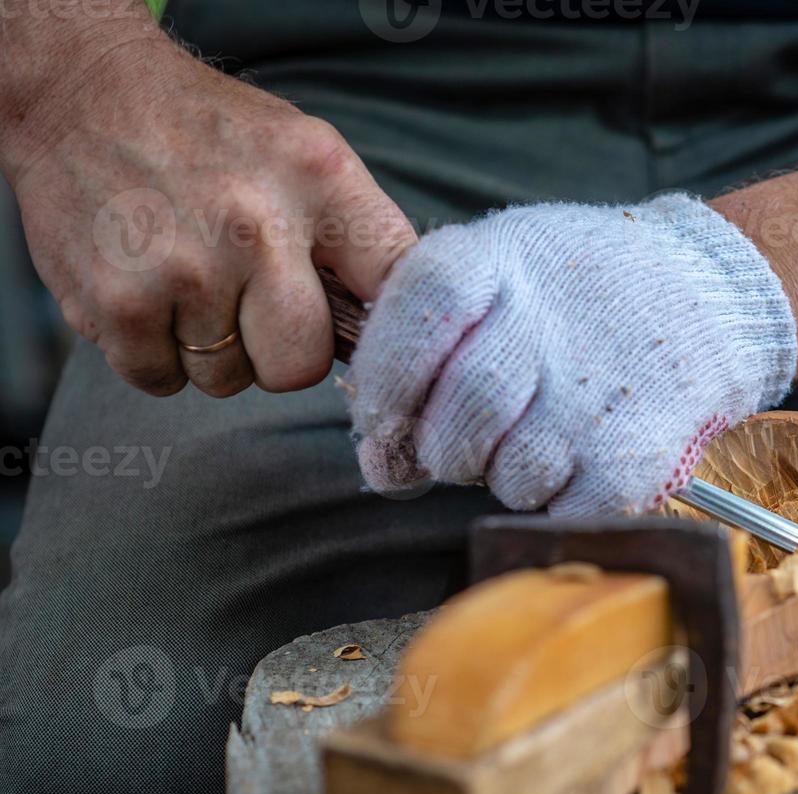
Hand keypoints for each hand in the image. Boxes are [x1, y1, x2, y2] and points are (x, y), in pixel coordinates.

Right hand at [5, 34, 414, 396]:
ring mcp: (183, 269)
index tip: (382, 352)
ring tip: (188, 280)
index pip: (396, 286)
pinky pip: (161, 380)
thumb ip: (358, 237)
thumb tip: (400, 332)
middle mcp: (256, 225)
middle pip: (301, 365)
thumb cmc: (209, 137)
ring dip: (210, 348)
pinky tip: (146, 291)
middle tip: (251, 303)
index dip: (393, 337)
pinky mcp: (116, 303)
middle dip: (279, 351)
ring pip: (227, 378)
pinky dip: (153, 353)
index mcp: (321, 179)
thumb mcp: (304, 154)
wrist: (79, 92)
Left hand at [345, 194, 797, 515]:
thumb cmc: (582, 292)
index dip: (388, 383)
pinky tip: (584, 454)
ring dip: (511, 475)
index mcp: (498, 261)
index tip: (390, 413)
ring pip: (506, 480)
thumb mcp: (502, 269)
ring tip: (546, 432)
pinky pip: (560, 512)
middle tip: (476, 436)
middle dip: (448, 450)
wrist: (711, 294)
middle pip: (455, 422)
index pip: (412, 323)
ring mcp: (593, 398)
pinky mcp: (635, 459)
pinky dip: (562, 499)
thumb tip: (383, 462)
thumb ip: (423, 344)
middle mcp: (545, 325)